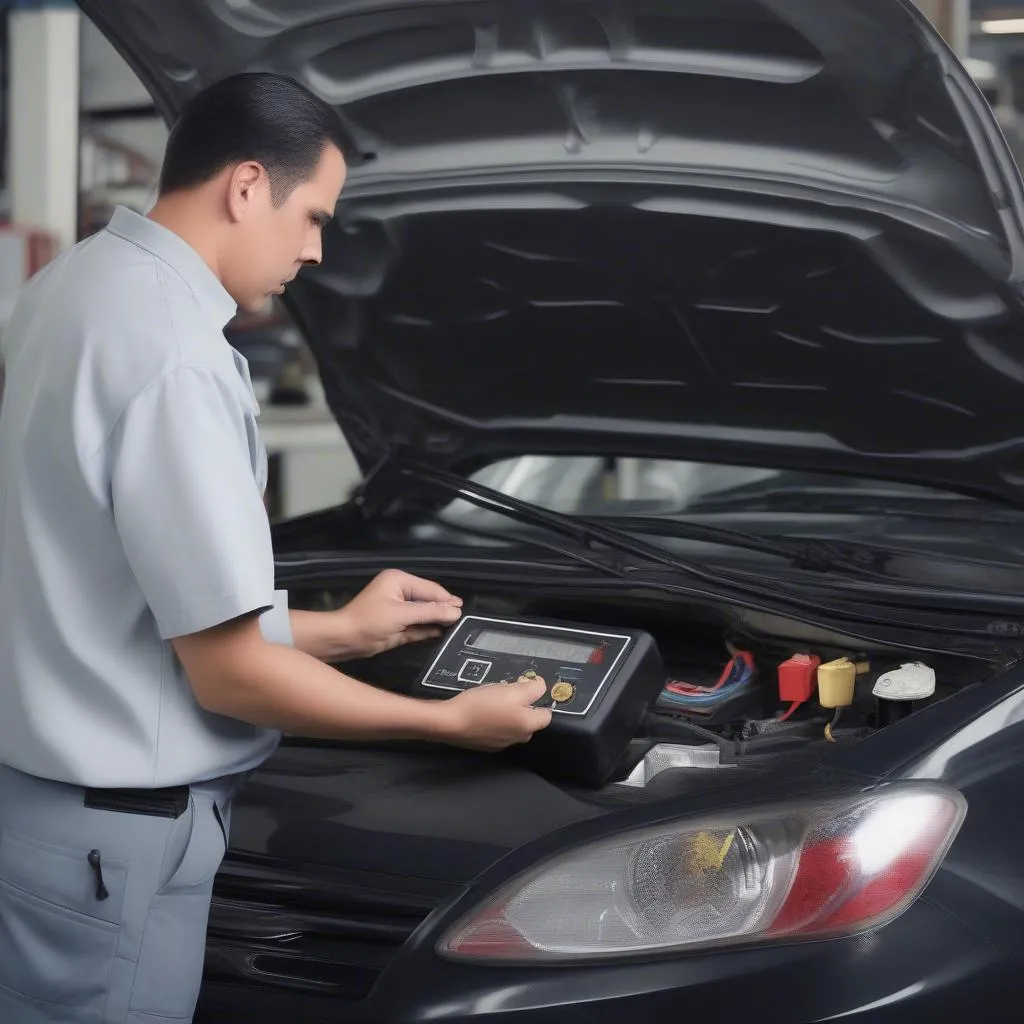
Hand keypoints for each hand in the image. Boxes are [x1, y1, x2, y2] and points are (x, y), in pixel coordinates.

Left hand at [335, 569, 462, 658]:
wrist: (345, 640)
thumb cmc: (367, 621)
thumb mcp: (401, 614)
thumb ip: (430, 613)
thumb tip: (455, 612)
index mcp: (399, 581)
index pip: (430, 589)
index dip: (446, 600)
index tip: (461, 610)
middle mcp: (400, 592)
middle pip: (429, 600)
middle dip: (443, 610)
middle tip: (461, 620)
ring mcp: (399, 609)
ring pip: (425, 614)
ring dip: (437, 620)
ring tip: (456, 626)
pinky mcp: (398, 625)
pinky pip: (418, 626)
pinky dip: (428, 629)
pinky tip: (441, 632)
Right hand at [441, 675, 552, 751]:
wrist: (451, 722)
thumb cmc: (482, 704)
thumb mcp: (510, 690)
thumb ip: (532, 688)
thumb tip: (541, 687)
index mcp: (527, 726)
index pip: (546, 715)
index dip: (540, 700)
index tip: (529, 689)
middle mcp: (518, 738)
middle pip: (529, 721)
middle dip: (524, 707)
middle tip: (508, 693)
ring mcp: (502, 744)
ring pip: (513, 726)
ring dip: (509, 715)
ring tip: (494, 701)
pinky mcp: (487, 745)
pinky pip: (499, 731)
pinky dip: (496, 722)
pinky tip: (483, 713)